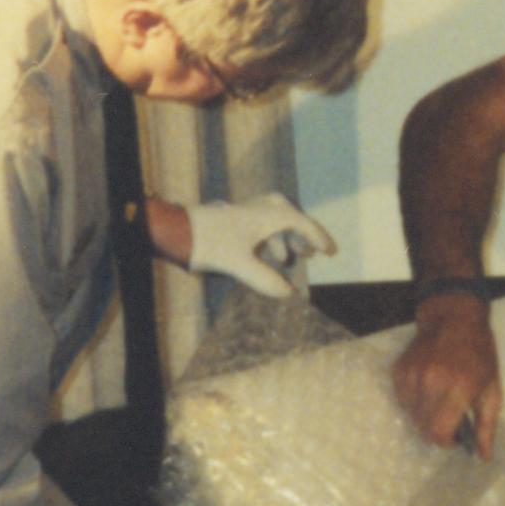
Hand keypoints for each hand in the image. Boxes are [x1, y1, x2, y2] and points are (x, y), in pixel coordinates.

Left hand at [182, 193, 332, 298]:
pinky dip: (266, 242)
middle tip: (312, 252)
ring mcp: (242, 214)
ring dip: (282, 240)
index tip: (330, 252)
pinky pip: (258, 228)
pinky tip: (262, 261)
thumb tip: (288, 294)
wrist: (174, 231)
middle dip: (301, 234)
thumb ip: (265, 280)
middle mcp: (257, 210)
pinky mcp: (230, 222)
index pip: (301, 223)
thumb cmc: (207, 242)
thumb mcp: (239, 265)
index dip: (317, 238)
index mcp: (265, 215)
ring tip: (287, 259)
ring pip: (272, 222)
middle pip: (288, 216)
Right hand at [392, 294, 502, 455]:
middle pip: (423, 428)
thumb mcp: (492, 390)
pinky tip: (427, 389)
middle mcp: (431, 383)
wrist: (454, 318)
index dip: (446, 441)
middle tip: (448, 418)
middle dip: (436, 430)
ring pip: (411, 416)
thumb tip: (483, 457)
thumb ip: (487, 426)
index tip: (455, 436)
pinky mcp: (399, 371)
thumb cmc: (479, 355)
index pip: (438, 432)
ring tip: (438, 400)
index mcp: (458, 388)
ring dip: (424, 416)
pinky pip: (402, 400)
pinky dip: (413, 402)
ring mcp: (412, 376)